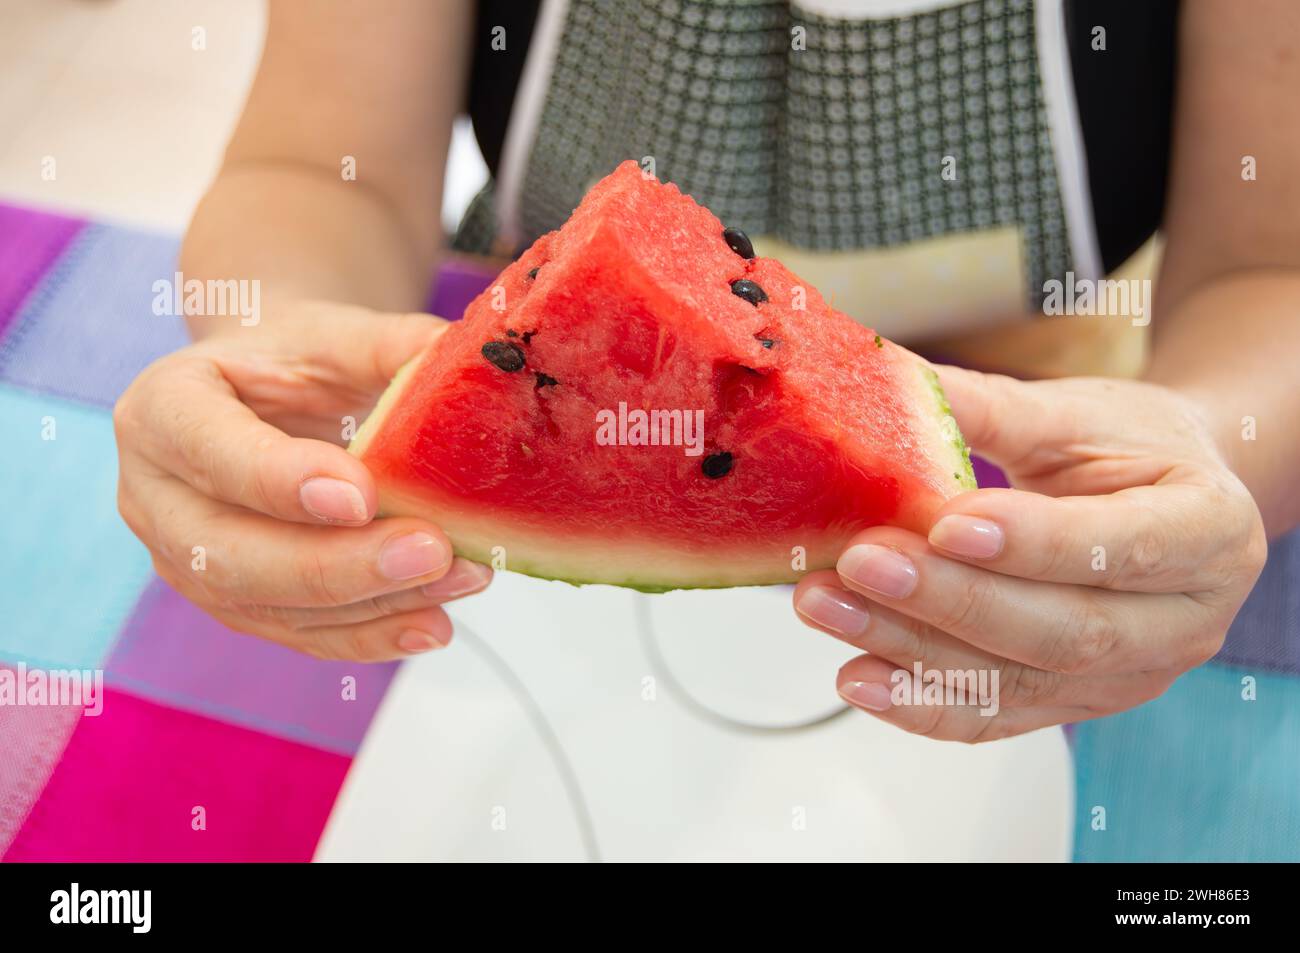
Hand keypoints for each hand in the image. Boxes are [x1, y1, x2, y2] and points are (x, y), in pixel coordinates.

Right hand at [114, 300, 491, 661]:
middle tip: (430, 549)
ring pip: (273, 608)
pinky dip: (373, 635)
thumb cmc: (294, 365)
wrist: (272, 403)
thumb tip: (464, 357)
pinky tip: (433, 624)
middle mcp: (158, 500)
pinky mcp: (240, 607)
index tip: (361, 494)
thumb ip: (390, 346)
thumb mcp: (333, 337)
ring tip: (460, 575)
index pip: (209, 450)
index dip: (282, 480)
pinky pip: (303, 635)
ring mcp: (192, 565)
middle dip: (338, 564)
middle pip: (232, 556)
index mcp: (164, 411)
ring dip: (374, 603)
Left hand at [793, 367, 1266, 741]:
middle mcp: (1182, 623)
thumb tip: (883, 382)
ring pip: (1018, 681)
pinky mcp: (1073, 704)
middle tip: (861, 564)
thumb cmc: (1127, 448)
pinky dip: (920, 703)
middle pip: (1064, 630)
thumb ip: (988, 407)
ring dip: (912, 649)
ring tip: (828, 609)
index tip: (945, 521)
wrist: (1163, 501)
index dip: (1033, 542)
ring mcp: (1129, 678)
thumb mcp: (1075, 413)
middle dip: (951, 601)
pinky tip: (856, 678)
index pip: (1122, 547)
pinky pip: (994, 718)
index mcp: (1207, 532)